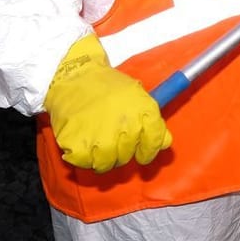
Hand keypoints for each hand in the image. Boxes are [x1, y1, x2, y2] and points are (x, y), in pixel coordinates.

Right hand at [43, 34, 171, 171]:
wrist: (74, 76)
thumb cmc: (106, 85)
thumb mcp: (136, 95)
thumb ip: (152, 121)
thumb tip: (165, 143)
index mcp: (144, 111)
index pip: (154, 142)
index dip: (148, 151)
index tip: (141, 153)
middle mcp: (126, 127)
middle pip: (126, 156)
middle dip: (119, 150)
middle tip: (108, 134)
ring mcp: (101, 139)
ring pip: (105, 164)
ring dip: (99, 155)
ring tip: (93, 136)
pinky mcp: (77, 147)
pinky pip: (84, 163)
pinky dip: (80, 155)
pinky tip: (79, 137)